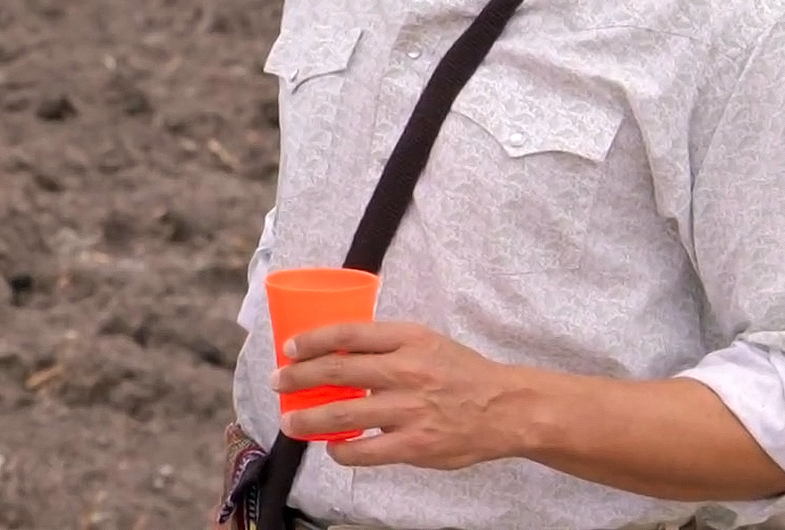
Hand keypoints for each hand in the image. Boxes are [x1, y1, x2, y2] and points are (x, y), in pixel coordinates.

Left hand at [273, 321, 534, 470]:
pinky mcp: (416, 445)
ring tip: (289, 422)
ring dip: (308, 418)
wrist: (506, 408)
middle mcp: (406, 371)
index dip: (312, 340)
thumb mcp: (425, 341)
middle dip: (298, 377)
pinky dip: (342, 451)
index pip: (348, 333)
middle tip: (278, 382)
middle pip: (337, 371)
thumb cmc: (460, 372)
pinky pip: (366, 451)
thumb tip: (336, 349)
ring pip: (344, 414)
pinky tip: (332, 448)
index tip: (289, 348)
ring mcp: (410, 410)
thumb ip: (386, 344)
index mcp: (408, 339)